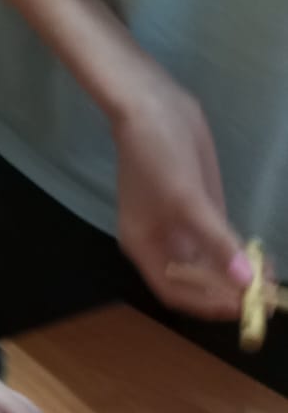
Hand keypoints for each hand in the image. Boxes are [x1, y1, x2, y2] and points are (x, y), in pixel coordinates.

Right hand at [111, 68, 248, 317]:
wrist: (154, 105)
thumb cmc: (157, 156)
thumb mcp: (186, 201)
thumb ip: (216, 242)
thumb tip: (246, 282)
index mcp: (144, 246)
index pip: (175, 290)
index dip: (206, 303)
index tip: (242, 307)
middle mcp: (162, 241)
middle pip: (194, 280)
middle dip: (227, 290)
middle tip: (264, 295)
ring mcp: (182, 224)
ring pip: (211, 262)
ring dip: (237, 273)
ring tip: (269, 278)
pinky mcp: (200, 207)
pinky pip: (220, 240)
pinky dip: (238, 252)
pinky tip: (259, 256)